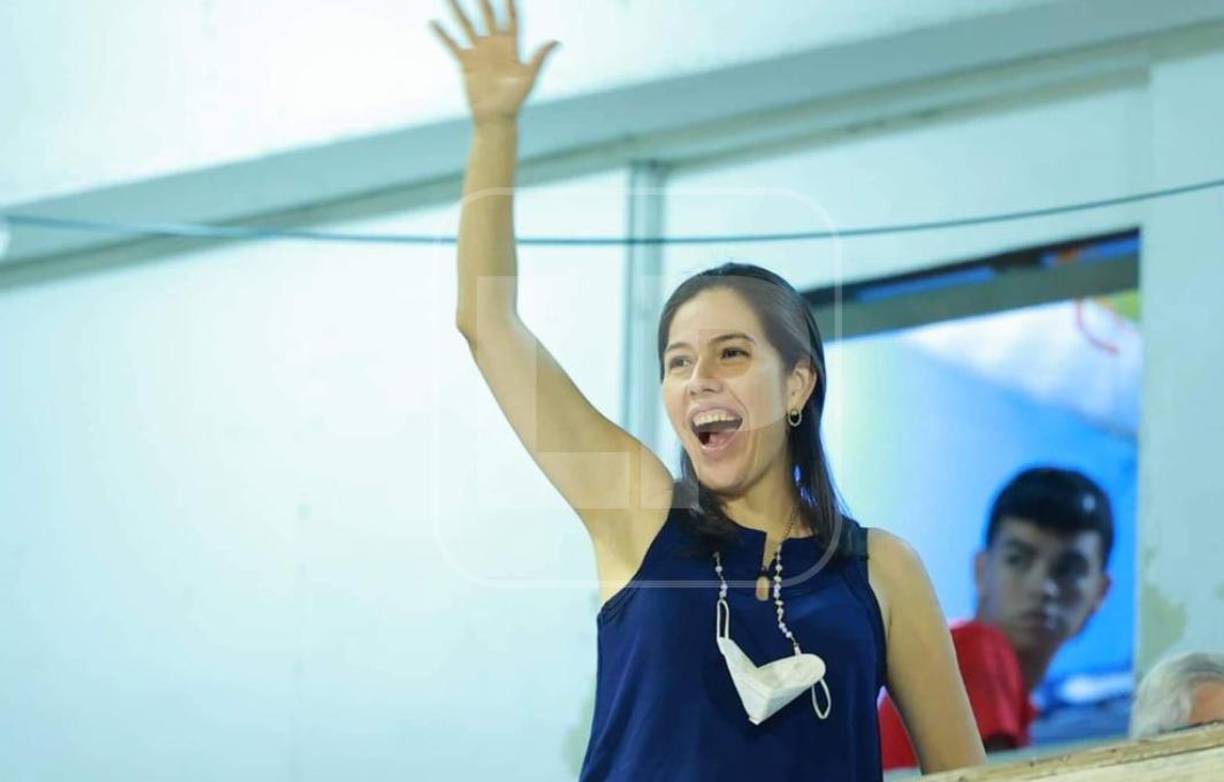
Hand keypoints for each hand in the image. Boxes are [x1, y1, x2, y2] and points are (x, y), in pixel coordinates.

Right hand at [430, 0, 559, 124]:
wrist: (495, 117)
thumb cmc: (515, 100)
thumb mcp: (529, 78)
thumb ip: (539, 58)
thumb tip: (556, 42)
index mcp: (510, 48)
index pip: (511, 21)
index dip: (510, 6)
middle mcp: (494, 46)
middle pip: (488, 17)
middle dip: (483, 2)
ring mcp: (479, 53)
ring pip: (467, 26)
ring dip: (458, 12)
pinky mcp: (466, 63)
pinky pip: (452, 45)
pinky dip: (443, 35)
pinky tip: (433, 23)